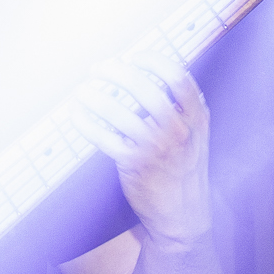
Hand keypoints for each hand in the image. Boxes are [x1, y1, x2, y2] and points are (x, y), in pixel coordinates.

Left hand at [71, 46, 213, 250]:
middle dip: (116, 72)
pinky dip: (86, 123)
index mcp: (197, 118)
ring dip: (95, 97)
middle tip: (97, 69)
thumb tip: (150, 77)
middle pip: (145, 89)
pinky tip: (77, 114)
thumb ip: (182, 109)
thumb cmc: (184, 170)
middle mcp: (178, 131)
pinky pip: (104, 138)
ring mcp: (156, 148)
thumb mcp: (196, 136)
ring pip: (119, 112)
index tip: (133, 57)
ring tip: (81, 91)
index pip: (178, 78)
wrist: (182, 217)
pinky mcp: (134, 165)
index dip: (153, 61)